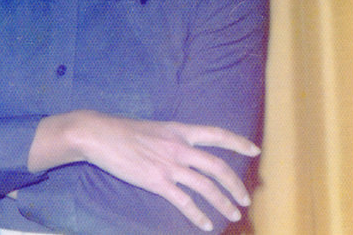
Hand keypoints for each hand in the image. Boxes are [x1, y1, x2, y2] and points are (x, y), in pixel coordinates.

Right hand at [34, 111, 259, 231]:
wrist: (97, 134)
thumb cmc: (119, 130)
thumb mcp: (152, 128)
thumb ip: (170, 139)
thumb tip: (181, 150)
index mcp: (178, 131)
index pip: (216, 134)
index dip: (238, 143)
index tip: (254, 150)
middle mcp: (179, 147)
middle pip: (218, 167)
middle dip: (236, 185)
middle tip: (245, 198)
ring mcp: (168, 165)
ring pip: (207, 187)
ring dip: (224, 203)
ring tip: (233, 214)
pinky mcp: (156, 181)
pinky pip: (185, 202)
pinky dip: (198, 216)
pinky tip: (205, 225)